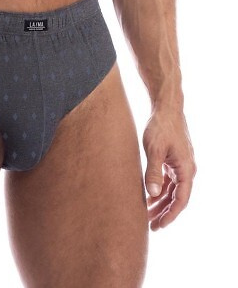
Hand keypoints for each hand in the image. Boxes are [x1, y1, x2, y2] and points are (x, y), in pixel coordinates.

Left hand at [142, 107, 196, 230]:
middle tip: (151, 226)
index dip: (171, 214)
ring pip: (172, 190)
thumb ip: (153, 172)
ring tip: (147, 214)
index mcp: (186, 169)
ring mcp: (180, 164)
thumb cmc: (160, 126)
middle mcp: (186, 169)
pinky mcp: (173, 159)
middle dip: (164, 212)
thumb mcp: (154, 149)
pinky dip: (159, 189)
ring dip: (161, 202)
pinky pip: (168, 180)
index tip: (160, 225)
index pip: (181, 199)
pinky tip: (148, 196)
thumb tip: (152, 194)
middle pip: (177, 198)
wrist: (165, 107)